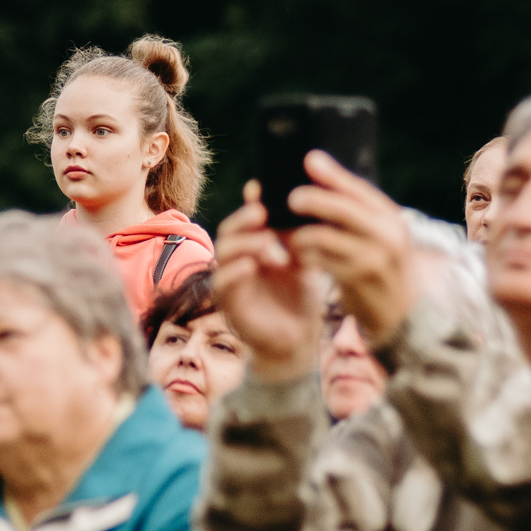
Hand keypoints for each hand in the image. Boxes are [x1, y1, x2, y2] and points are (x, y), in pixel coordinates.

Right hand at [211, 181, 326, 382]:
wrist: (297, 341)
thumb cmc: (298, 298)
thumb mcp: (303, 262)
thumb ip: (298, 237)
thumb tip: (308, 201)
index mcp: (254, 246)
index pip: (247, 219)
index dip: (250, 203)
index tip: (261, 190)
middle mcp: (238, 259)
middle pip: (230, 230)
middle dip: (244, 219)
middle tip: (262, 212)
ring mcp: (231, 281)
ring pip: (223, 253)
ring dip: (242, 243)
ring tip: (263, 240)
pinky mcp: (229, 304)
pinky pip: (223, 283)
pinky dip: (234, 272)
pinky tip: (251, 265)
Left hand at [284, 151, 418, 345]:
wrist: (404, 311)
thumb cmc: (383, 265)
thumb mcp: (380, 234)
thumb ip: (356, 209)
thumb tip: (319, 169)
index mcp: (390, 218)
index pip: (359, 190)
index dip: (333, 174)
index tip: (309, 159)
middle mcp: (386, 235)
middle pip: (342, 208)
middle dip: (312, 199)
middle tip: (290, 198)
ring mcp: (373, 259)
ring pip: (324, 236)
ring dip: (300, 234)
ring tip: (290, 235)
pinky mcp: (356, 280)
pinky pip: (320, 261)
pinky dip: (304, 256)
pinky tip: (299, 256)